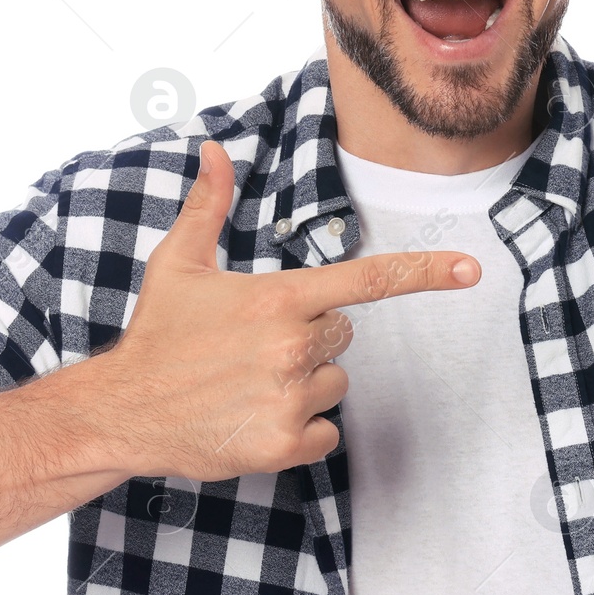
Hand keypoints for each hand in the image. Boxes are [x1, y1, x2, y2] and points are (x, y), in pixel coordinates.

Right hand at [95, 139, 481, 481]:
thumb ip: (207, 205)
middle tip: (253, 348)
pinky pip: (325, 433)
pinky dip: (298, 432)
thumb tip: (215, 149)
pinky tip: (253, 419)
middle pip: (344, 337)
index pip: (368, 281)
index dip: (425, 272)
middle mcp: (292, 346)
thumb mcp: (179, 264)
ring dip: (302, 386)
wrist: (122, 411)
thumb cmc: (156, 336)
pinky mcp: (284, 445)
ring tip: (247, 385)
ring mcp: (289, 398)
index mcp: (278, 298)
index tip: (471, 269)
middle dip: (309, 339)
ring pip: (335, 386)